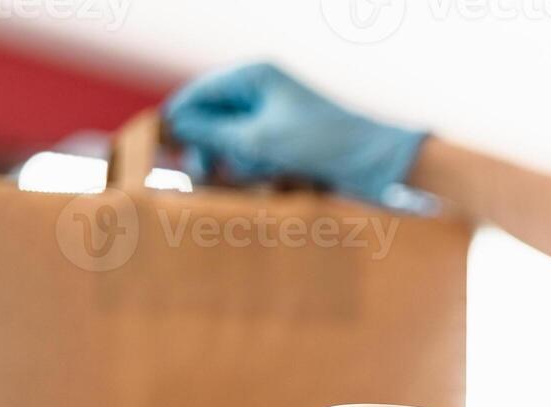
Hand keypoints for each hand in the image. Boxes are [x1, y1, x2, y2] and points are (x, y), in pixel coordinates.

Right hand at [164, 62, 426, 204]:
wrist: (382, 165)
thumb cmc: (325, 144)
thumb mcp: (260, 140)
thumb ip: (213, 134)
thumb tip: (174, 127)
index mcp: (253, 77)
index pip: (197, 95)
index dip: (180, 125)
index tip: (168, 155)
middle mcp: (261, 95)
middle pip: (212, 124)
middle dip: (212, 151)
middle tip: (208, 178)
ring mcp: (274, 122)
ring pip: (233, 148)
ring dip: (239, 167)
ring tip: (262, 179)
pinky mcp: (289, 148)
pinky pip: (257, 162)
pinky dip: (259, 175)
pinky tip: (276, 186)